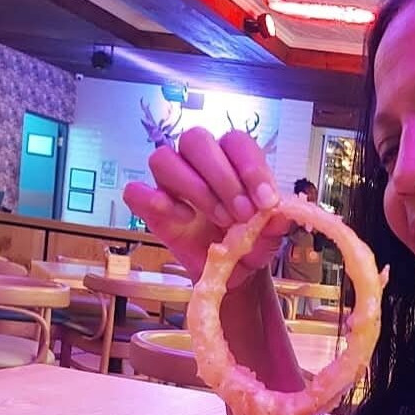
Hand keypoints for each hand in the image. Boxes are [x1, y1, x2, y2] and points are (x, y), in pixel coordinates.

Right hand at [122, 128, 288, 287]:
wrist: (231, 273)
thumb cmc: (250, 244)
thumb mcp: (270, 237)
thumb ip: (275, 224)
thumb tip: (279, 214)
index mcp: (232, 159)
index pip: (236, 142)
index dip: (251, 168)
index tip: (266, 201)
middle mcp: (199, 162)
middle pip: (196, 140)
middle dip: (223, 179)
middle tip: (242, 214)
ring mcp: (171, 182)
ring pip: (164, 158)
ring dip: (195, 189)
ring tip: (221, 221)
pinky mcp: (151, 207)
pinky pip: (136, 191)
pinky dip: (154, 201)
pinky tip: (183, 219)